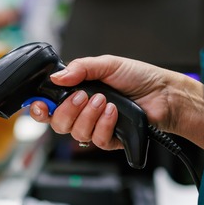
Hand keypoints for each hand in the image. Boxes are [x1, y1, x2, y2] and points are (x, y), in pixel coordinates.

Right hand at [29, 55, 203, 150]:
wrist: (164, 94)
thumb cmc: (139, 77)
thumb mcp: (107, 64)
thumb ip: (79, 68)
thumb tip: (56, 77)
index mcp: (76, 93)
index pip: (48, 106)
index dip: (39, 109)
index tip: (40, 105)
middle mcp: (83, 112)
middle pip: (57, 123)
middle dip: (68, 110)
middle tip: (83, 96)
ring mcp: (95, 127)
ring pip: (76, 132)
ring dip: (89, 115)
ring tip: (105, 101)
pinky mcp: (109, 140)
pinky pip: (96, 140)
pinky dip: (104, 124)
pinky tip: (114, 112)